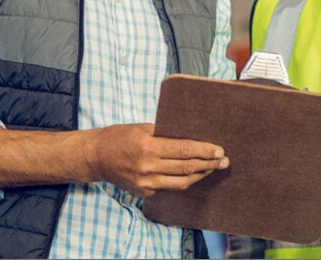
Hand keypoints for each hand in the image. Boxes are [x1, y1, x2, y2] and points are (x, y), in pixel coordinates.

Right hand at [90, 123, 228, 196]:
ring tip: (212, 168)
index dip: (204, 151)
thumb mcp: (141, 128)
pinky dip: (183, 180)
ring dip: (200, 175)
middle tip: (224, 160)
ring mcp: (146, 182)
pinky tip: (192, 174)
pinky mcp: (145, 192)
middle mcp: (148, 167)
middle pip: (186, 167)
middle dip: (208, 164)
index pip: (183, 150)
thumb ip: (164, 133)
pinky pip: (169, 187)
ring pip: (181, 182)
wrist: (95, 157)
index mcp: (147, 146)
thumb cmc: (118, 137)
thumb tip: (190, 137)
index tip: (219, 149)